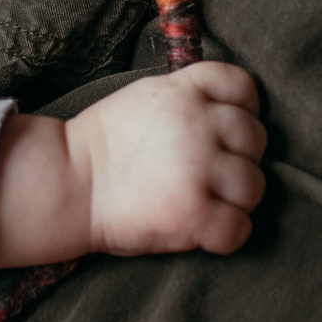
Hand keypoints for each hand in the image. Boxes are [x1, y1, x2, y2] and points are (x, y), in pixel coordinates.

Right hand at [0, 63, 267, 266]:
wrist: (66, 184)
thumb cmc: (102, 146)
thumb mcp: (146, 97)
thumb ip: (188, 98)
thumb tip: (229, 115)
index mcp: (184, 91)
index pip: (243, 87)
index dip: (244, 110)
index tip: (225, 132)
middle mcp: (197, 124)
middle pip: (255, 139)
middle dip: (240, 158)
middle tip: (211, 176)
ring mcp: (198, 169)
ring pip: (254, 185)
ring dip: (238, 199)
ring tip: (208, 204)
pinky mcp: (192, 213)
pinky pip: (240, 228)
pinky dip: (230, 234)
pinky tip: (206, 231)